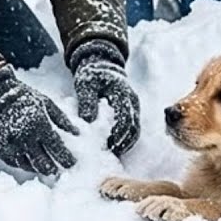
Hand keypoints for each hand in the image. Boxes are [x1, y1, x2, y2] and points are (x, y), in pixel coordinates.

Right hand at [0, 65, 77, 175]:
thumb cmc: (25, 97)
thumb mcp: (46, 103)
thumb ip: (62, 119)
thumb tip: (77, 132)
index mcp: (39, 124)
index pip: (57, 148)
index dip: (66, 158)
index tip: (72, 163)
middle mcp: (25, 136)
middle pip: (43, 161)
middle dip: (53, 169)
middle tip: (59, 172)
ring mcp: (12, 143)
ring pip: (28, 165)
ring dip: (39, 170)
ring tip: (46, 171)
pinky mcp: (0, 146)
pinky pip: (14, 162)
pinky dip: (23, 165)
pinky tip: (30, 165)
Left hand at [70, 40, 140, 155]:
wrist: (100, 65)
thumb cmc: (91, 75)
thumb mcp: (85, 85)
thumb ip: (87, 102)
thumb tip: (88, 120)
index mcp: (123, 92)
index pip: (125, 118)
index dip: (119, 134)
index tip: (109, 146)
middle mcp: (132, 100)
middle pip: (133, 126)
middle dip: (124, 142)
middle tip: (111, 154)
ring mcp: (133, 106)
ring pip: (135, 129)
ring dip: (126, 142)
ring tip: (113, 154)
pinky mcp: (131, 110)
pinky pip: (132, 127)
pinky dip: (125, 138)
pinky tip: (115, 147)